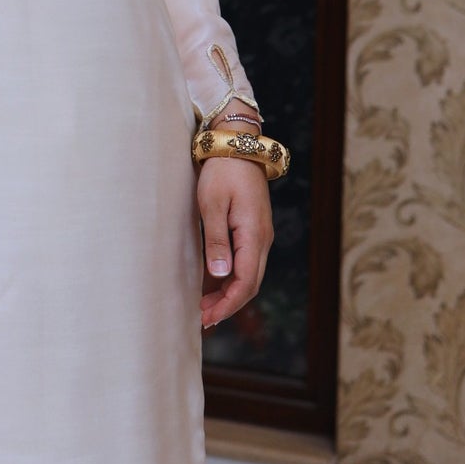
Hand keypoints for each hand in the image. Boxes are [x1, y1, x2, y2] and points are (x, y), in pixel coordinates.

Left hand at [197, 156, 272, 332]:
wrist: (237, 144)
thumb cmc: (222, 171)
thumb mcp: (213, 204)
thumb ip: (217, 241)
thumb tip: (221, 277)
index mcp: (254, 236)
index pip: (245, 283)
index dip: (227, 305)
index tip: (207, 319)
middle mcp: (262, 240)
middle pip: (249, 284)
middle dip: (227, 305)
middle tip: (202, 320)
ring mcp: (259, 235)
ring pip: (248, 274)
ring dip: (228, 293)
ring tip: (204, 308)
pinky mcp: (252, 229)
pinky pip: (244, 261)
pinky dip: (229, 277)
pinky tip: (212, 284)